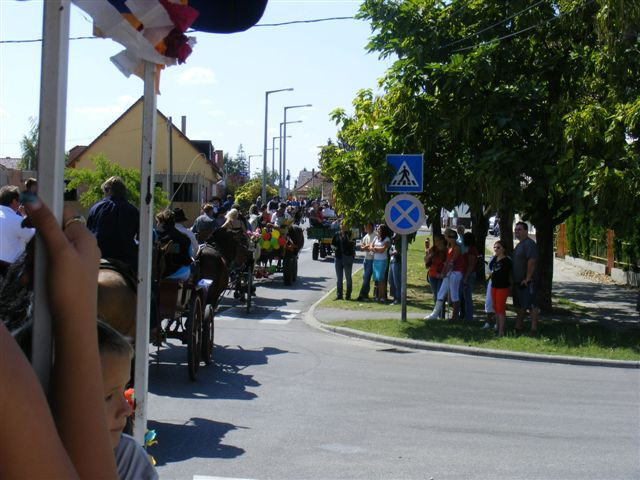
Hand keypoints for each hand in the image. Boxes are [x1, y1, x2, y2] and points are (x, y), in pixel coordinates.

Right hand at [23, 200, 99, 325]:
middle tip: (31, 260)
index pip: (62, 212)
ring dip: (33, 261)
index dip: (44, 214)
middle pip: (51, 232)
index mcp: (84, 236)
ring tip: (31, 276)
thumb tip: (33, 198)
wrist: (74, 322)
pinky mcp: (69, 273)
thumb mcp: (56, 253)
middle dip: (35, 246)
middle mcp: (83, 246)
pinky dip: (38, 271)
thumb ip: (46, 225)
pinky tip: (32, 283)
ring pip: (46, 249)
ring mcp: (76, 260)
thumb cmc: (70, 287)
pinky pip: (49, 264)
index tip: (27, 224)